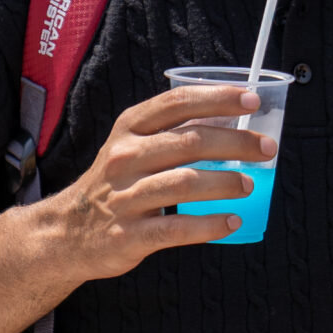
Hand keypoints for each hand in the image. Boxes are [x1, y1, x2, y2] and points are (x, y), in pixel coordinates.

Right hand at [37, 84, 276, 280]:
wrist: (65, 232)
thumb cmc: (114, 184)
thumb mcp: (131, 147)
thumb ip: (173, 132)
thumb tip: (234, 118)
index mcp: (130, 129)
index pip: (178, 103)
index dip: (219, 98)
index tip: (253, 101)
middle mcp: (125, 157)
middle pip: (191, 141)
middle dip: (237, 143)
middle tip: (267, 149)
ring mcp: (126, 197)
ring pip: (186, 183)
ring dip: (227, 182)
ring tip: (249, 185)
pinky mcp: (129, 234)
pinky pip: (177, 228)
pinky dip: (210, 225)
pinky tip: (232, 222)